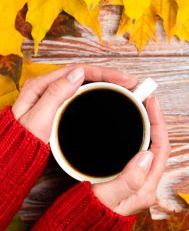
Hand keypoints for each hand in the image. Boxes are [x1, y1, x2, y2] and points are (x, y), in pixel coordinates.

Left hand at [12, 65, 137, 142]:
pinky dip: (101, 96)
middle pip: (86, 76)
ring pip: (87, 86)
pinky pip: (85, 97)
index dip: (105, 73)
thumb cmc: (22, 143)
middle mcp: (50, 88)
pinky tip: (112, 101)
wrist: (14, 159)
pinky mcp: (63, 109)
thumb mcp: (37, 119)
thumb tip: (79, 72)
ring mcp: (57, 98)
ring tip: (127, 90)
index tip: (125, 79)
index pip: (80, 71)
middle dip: (111, 77)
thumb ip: (55, 94)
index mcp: (42, 85)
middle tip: (132, 84)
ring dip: (108, 85)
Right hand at [92, 96, 170, 215]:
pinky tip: (130, 128)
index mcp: (147, 187)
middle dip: (155, 121)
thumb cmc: (91, 214)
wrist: (80, 226)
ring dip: (148, 128)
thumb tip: (147, 155)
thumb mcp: (108, 198)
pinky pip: (139, 152)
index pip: (162, 149)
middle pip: (159, 146)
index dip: (159, 123)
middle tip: (146, 100)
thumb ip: (129, 180)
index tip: (151, 103)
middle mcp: (147, 183)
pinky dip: (138, 136)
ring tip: (141, 109)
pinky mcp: (130, 178)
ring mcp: (139, 180)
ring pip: (150, 148)